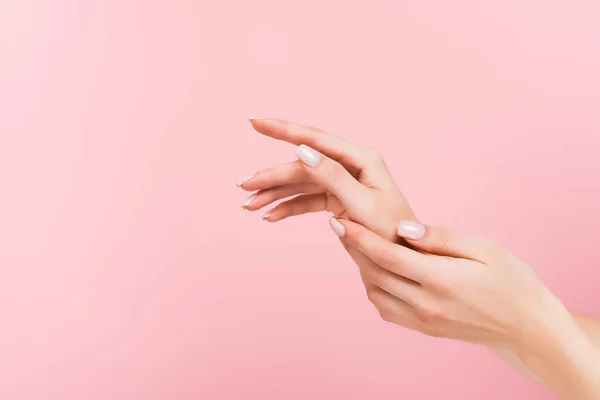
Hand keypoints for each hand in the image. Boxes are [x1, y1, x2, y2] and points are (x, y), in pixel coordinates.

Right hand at [239, 117, 416, 295]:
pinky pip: (306, 200)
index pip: (315, 139)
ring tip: (249, 205)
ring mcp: (343, 183)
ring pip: (300, 182)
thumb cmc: (391, 234)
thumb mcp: (362, 205)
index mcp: (361, 159)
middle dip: (271, 176)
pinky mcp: (337, 200)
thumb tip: (302, 150)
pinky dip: (288, 207)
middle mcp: (350, 166)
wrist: (402, 263)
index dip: (283, 130)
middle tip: (243, 187)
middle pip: (302, 165)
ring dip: (275, 193)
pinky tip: (270, 216)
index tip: (255, 122)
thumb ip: (332, 176)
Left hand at [331, 217, 599, 398]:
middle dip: (353, 248)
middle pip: (375, 274)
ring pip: (375, 292)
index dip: (360, 238)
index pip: (388, 257)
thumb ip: (440, 239)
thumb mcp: (484, 250)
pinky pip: (386, 308)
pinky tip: (376, 269)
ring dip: (361, 267)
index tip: (341, 220)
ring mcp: (423, 321)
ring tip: (356, 242)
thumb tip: (403, 228)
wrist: (528, 327)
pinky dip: (374, 287)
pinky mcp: (423, 328)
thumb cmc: (511, 281)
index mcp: (441, 281)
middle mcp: (426, 305)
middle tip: (340, 224)